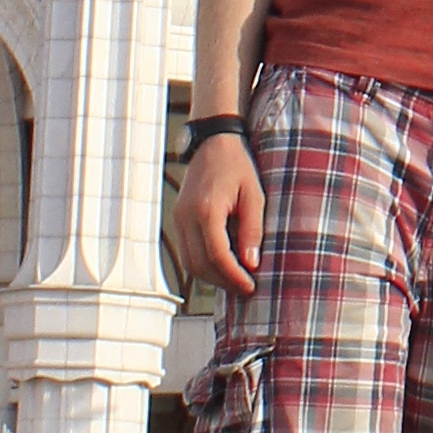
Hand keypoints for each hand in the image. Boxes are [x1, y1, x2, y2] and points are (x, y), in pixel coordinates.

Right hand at [174, 133, 263, 296]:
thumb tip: (251, 264)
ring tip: (236, 280)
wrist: (213, 143)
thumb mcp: (254, 195)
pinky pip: (186, 252)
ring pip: (189, 263)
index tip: (250, 287)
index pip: (216, 256)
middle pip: (199, 265)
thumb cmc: (237, 165)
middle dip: (223, 282)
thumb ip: (252, 230)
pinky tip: (222, 266)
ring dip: (212, 277)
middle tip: (245, 288)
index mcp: (206, 209)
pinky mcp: (178, 219)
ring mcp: (178, 218)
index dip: (233, 276)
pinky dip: (203, 265)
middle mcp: (186, 217)